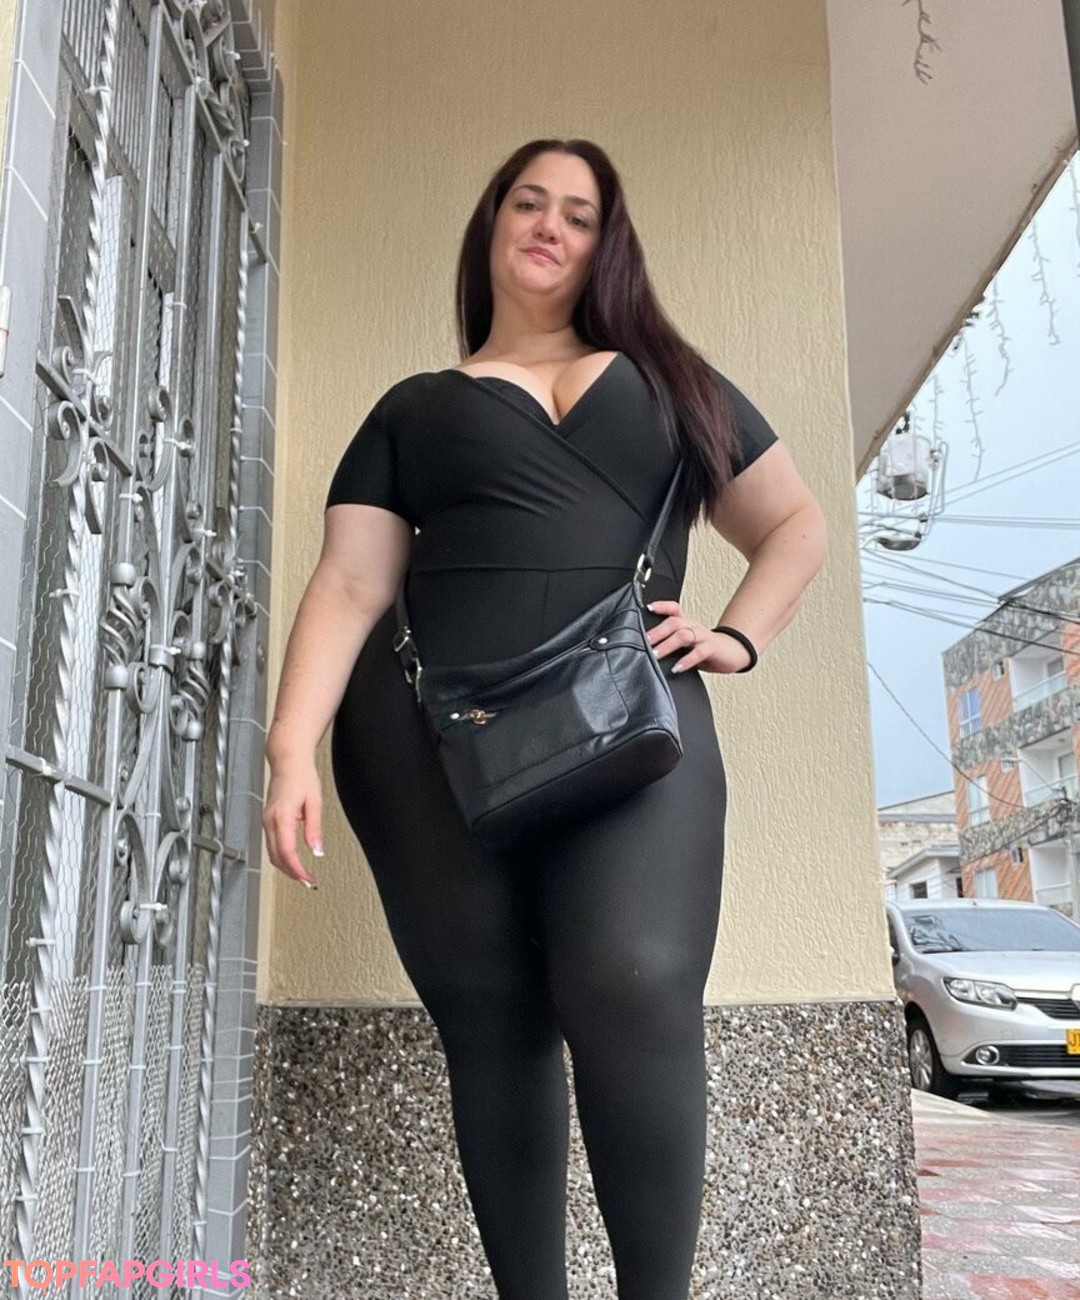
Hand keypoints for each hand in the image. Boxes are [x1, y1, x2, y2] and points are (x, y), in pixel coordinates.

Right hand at [263, 757, 322, 886]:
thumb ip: (314, 828)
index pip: (287, 852)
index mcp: (281, 817)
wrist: (288, 761)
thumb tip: (317, 850)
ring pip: (272, 853)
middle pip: (277, 857)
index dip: (297, 870)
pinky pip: (272, 844)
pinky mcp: (268, 820)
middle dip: (292, 873)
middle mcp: (270, 821)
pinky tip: (292, 861)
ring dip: (286, 867)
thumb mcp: (314, 802)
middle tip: (308, 882)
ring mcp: (267, 821)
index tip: (308, 879)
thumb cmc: (301, 776)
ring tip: (302, 875)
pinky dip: (282, 856)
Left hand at [645, 600, 752, 674]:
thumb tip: (646, 651)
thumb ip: (670, 644)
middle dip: (657, 632)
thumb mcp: (686, 643)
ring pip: (683, 635)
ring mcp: (703, 636)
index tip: (648, 608)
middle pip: (674, 623)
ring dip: (667, 645)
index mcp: (686, 623)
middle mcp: (693, 626)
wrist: (732, 652)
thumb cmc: (705, 648)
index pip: (674, 609)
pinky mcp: (711, 648)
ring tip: (655, 654)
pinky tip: (677, 668)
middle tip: (645, 642)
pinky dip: (686, 660)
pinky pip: (698, 652)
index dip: (662, 606)